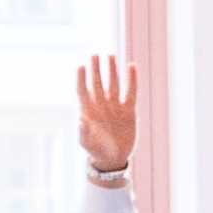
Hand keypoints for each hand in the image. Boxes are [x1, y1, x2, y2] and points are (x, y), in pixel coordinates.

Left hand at [75, 54, 138, 174]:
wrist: (113, 158)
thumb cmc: (96, 151)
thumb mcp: (87, 143)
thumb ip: (83, 132)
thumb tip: (80, 120)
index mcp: (88, 111)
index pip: (83, 90)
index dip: (81, 78)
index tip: (80, 66)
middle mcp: (101, 105)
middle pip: (97, 83)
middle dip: (95, 70)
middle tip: (94, 55)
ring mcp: (114, 106)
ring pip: (113, 84)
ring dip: (111, 71)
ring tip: (110, 56)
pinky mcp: (128, 110)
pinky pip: (130, 92)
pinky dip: (131, 80)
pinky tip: (131, 66)